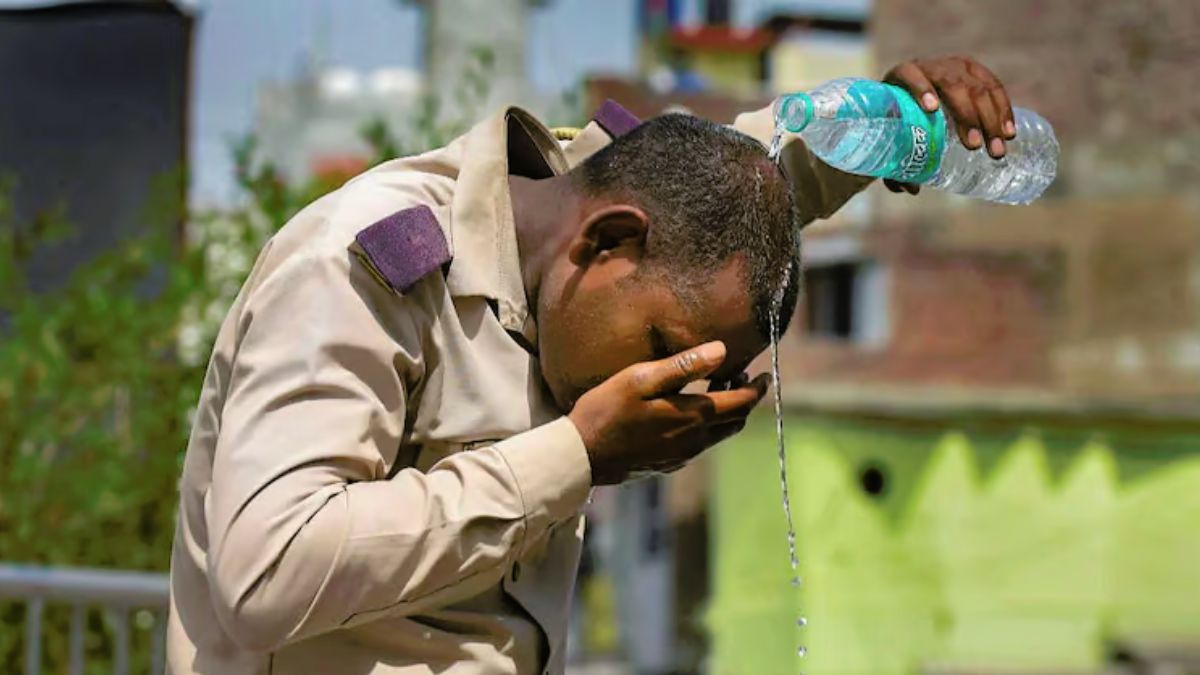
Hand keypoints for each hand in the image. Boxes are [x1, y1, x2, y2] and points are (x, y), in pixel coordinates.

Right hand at [568, 341, 768, 484]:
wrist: (583, 456)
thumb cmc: (606, 410)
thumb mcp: (641, 379)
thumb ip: (683, 366)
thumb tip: (722, 351)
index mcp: (694, 416)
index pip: (741, 402)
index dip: (757, 388)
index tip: (764, 374)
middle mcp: (696, 440)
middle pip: (736, 420)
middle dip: (744, 398)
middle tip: (739, 376)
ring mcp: (683, 455)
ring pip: (721, 434)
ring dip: (727, 412)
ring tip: (716, 388)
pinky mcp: (670, 463)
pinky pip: (701, 444)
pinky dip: (708, 425)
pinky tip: (690, 412)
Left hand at [881, 55, 1016, 194]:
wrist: (911, 92)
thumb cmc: (898, 122)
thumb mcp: (891, 137)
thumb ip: (894, 165)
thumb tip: (912, 188)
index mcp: (902, 76)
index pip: (911, 78)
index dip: (921, 90)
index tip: (931, 110)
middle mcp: (930, 67)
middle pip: (952, 86)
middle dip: (967, 116)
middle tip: (974, 146)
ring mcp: (955, 66)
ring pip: (978, 88)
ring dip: (991, 119)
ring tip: (996, 148)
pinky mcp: (975, 71)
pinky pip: (994, 87)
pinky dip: (1004, 110)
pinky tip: (1009, 132)